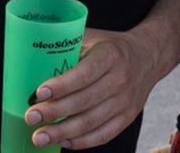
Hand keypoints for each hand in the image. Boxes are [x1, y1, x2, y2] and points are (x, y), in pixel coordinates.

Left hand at [24, 28, 161, 148]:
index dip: (62, 85)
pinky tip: (63, 141)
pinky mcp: (127, 116)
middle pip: (84, 101)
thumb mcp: (94, 37)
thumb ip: (69, 44)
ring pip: (91, 122)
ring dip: (62, 132)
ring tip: (39, 136)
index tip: (39, 92)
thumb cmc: (112, 47)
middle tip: (31, 117)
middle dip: (54, 112)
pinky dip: (81, 141)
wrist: (148, 56)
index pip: (85, 73)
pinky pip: (103, 135)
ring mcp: (126, 101)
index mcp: (111, 55)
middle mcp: (121, 78)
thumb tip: (33, 56)